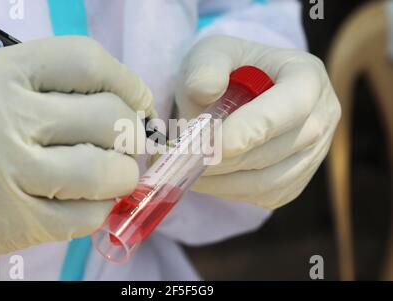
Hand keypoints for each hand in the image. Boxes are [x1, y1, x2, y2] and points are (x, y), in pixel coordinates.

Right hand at [0, 37, 154, 266]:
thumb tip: (140, 108)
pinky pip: (93, 215)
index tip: (140, 103)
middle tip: (121, 146)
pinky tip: (84, 202)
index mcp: (2, 72)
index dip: (129, 83)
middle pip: (110, 117)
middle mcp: (5, 116)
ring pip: (110, 171)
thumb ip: (65, 91)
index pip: (88, 61)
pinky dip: (101, 209)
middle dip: (132, 135)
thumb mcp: (5, 93)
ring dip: (123, 175)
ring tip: (109, 176)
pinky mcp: (21, 222)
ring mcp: (11, 171)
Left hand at [175, 35, 340, 208]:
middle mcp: (322, 116)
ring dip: (224, 180)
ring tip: (187, 169)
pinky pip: (265, 195)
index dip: (254, 127)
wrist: (236, 93)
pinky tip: (207, 177)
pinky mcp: (297, 179)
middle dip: (227, 158)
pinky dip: (230, 191)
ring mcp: (313, 153)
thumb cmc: (226, 71)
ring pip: (271, 180)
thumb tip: (206, 90)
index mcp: (307, 76)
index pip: (292, 105)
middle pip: (279, 149)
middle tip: (184, 159)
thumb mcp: (211, 54)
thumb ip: (206, 67)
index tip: (215, 143)